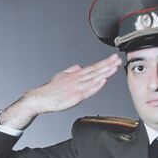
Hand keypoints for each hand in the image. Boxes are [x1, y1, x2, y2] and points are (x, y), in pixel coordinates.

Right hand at [0, 54, 121, 128]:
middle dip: (108, 65)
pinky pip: (88, 90)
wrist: (40, 98)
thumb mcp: (61, 76)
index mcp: (75, 74)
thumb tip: (80, 66)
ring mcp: (77, 87)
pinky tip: (103, 81)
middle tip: (117, 60)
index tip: (113, 58)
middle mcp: (77, 79)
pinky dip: (96, 85)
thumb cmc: (50, 90)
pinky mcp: (75, 96)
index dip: (104, 62)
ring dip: (105, 73)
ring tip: (114, 68)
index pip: (93, 67)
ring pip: (94, 79)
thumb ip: (72, 71)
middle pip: (95, 71)